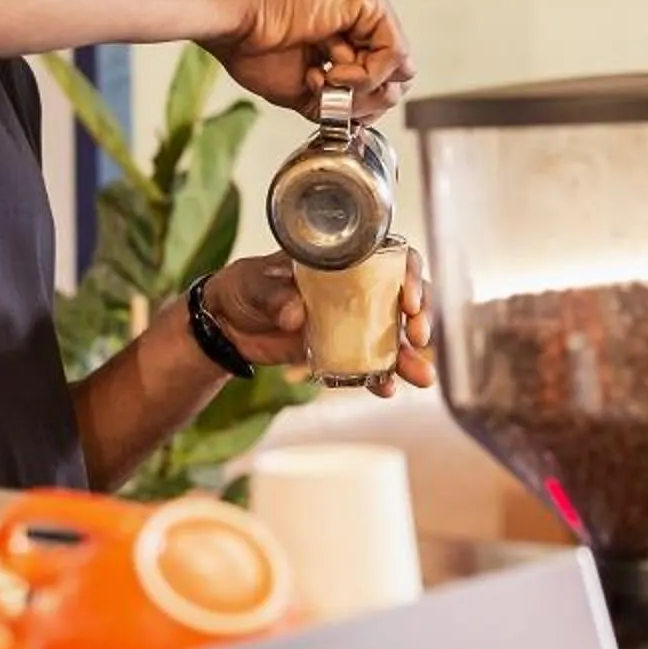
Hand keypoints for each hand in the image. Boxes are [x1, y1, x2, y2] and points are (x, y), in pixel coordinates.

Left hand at [204, 247, 438, 395]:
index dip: (409, 276)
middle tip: (419, 336)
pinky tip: (387, 389)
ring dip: (410, 356)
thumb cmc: (244, 286)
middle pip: (402, 299)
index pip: (389, 260)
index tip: (409, 300)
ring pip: (392, 337)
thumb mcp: (254, 282)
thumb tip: (295, 313)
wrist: (225, 323)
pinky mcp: (340, 351)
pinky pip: (368, 365)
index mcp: (343, 261)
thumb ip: (275, 295)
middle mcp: (356, 289)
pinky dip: (379, 378)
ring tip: (422, 376)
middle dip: (419, 318)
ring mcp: (351, 322)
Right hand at [214, 0, 413, 118]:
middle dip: (365, 97)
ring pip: (400, 68)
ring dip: (362, 85)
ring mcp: (370, 5)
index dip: (361, 103)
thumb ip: (346, 101)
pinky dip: (365, 74)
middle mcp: (365, 18)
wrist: (238, 25)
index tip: (324, 97)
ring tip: (325, 76)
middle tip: (327, 91)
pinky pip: (393, 53)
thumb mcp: (312, 91)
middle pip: (399, 77)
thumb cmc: (257, 52)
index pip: (384, 81)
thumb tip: (372, 113)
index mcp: (351, 34)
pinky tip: (333, 68)